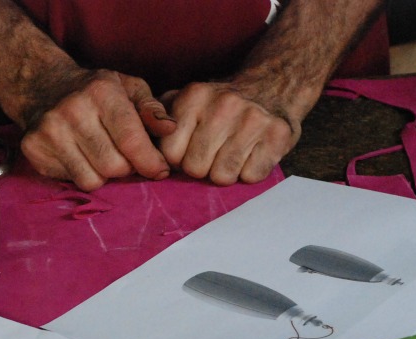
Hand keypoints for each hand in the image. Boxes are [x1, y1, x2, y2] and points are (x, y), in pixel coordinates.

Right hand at [19, 70, 177, 191]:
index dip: (150, 162)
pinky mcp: (33, 148)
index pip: (131, 141)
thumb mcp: (129, 89)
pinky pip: (71, 180)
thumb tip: (170, 129)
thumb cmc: (96, 92)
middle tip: (125, 158)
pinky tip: (81, 157)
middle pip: (114, 167)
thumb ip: (152, 109)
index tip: (159, 170)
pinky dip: (82, 174)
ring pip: (92, 180)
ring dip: (104, 175)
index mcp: (101, 92)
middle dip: (126, 168)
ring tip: (103, 157)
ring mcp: (49, 131)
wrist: (43, 85)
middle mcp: (72, 110)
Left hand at [159, 81, 300, 185]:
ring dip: (226, 173)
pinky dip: (250, 172)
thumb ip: (159, 115)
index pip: (170, 154)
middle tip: (214, 154)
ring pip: (223, 176)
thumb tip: (137, 141)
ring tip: (232, 155)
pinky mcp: (278, 135)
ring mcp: (253, 120)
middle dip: (203, 168)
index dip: (179, 160)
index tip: (190, 151)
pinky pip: (251, 176)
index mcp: (195, 96)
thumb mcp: (188, 99)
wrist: (274, 85)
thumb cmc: (222, 104)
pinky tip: (252, 155)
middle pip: (196, 169)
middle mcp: (224, 105)